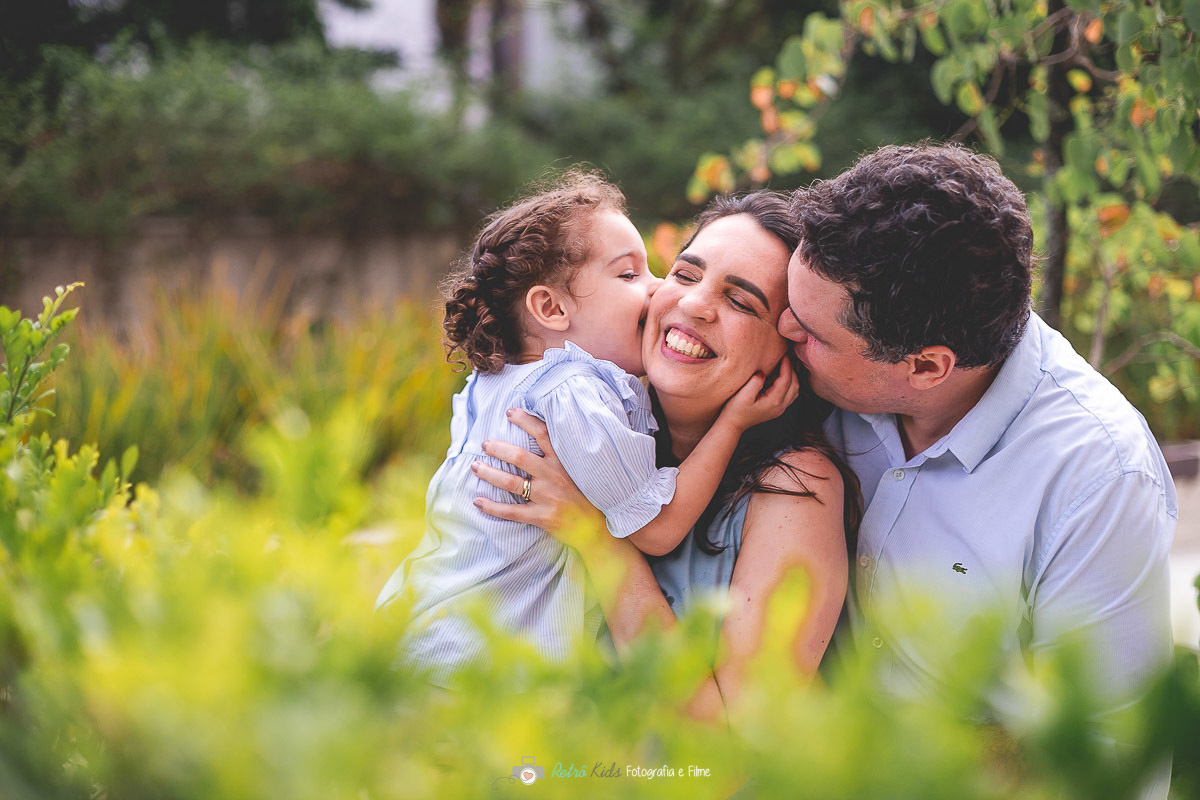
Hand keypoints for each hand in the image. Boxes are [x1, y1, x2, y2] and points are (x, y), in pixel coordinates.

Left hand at [472, 409, 605, 547]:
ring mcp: (546, 497)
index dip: (525, 420)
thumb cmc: (587, 496)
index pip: (543, 434)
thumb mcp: (580, 469)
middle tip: (484, 443)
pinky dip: (492, 507)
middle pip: (519, 457)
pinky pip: (511, 512)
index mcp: (563, 462)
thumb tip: (543, 435)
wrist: (598, 528)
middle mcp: (553, 476)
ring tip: (475, 467)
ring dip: (489, 473)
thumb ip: (562, 456)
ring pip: (511, 482)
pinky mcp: (541, 517)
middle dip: (498, 448)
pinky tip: (477, 501)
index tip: (510, 412)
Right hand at [718, 357, 799, 430]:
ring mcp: (780, 409)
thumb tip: (762, 372)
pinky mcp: (777, 409)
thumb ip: (755, 382)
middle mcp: (780, 406)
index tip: (784, 354)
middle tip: (785, 357)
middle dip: (791, 369)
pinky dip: (789, 384)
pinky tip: (780, 378)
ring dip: (792, 377)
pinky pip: (790, 395)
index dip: (786, 365)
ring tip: (784, 366)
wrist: (732, 424)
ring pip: (794, 390)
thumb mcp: (743, 395)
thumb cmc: (735, 410)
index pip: (787, 379)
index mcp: (774, 401)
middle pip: (794, 384)